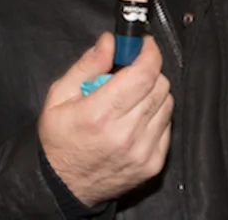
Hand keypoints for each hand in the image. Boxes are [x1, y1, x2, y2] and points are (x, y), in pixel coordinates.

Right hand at [38, 33, 172, 206]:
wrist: (65, 186)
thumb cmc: (59, 140)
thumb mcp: (59, 96)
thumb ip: (87, 65)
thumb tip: (110, 41)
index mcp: (100, 114)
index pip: (143, 74)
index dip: (149, 52)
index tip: (144, 45)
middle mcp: (125, 134)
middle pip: (159, 85)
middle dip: (148, 70)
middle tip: (130, 72)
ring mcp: (143, 151)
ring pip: (167, 103)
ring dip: (153, 93)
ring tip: (130, 98)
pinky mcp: (153, 163)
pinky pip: (168, 126)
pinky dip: (156, 116)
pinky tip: (136, 119)